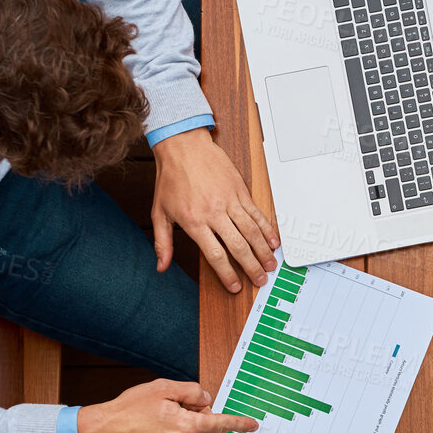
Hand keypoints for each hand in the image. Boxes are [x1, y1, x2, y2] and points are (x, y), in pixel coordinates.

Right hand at [77, 379, 257, 432]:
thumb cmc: (129, 409)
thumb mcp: (162, 388)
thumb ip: (191, 391)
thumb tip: (206, 400)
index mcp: (187, 426)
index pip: (222, 424)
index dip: (240, 423)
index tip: (253, 425)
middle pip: (210, 432)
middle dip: (204, 419)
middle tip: (180, 408)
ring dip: (192, 432)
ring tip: (166, 422)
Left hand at [151, 127, 278, 293]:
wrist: (183, 146)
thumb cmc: (171, 177)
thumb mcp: (160, 212)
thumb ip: (162, 242)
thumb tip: (161, 266)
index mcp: (194, 221)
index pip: (215, 254)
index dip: (227, 274)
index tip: (235, 286)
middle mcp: (214, 212)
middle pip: (238, 247)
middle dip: (251, 267)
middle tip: (260, 280)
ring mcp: (229, 201)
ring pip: (251, 232)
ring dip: (263, 251)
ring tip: (270, 265)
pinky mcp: (240, 191)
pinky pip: (256, 214)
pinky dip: (266, 229)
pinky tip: (272, 241)